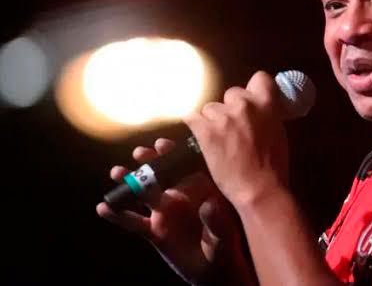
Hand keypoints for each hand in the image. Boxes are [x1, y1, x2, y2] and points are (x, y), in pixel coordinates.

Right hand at [96, 138, 251, 284]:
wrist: (212, 271)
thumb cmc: (224, 247)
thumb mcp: (224, 235)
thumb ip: (217, 220)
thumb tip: (209, 205)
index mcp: (198, 191)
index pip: (185, 167)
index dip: (173, 154)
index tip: (162, 144)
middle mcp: (179, 197)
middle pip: (161, 175)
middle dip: (149, 162)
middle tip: (140, 152)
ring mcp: (164, 213)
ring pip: (143, 194)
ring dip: (129, 183)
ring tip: (117, 172)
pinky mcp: (153, 231)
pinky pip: (133, 222)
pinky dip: (117, 215)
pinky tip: (103, 208)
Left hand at [184, 71, 288, 207]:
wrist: (258, 188)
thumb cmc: (273, 165)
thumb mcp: (278, 132)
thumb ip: (268, 115)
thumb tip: (260, 109)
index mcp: (266, 103)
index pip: (259, 77)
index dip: (254, 89)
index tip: (252, 100)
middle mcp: (244, 104)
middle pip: (232, 93)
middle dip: (231, 108)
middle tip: (234, 127)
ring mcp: (223, 116)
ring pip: (211, 107)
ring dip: (213, 120)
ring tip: (219, 139)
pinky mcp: (205, 130)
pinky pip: (191, 116)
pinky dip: (195, 126)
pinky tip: (201, 136)